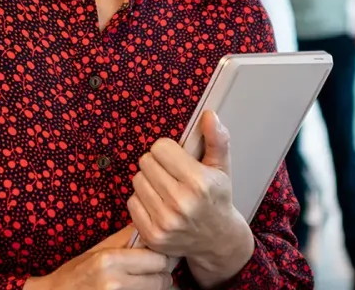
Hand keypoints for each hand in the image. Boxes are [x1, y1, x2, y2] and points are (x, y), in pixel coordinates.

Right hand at [24, 226, 170, 289]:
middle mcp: (115, 282)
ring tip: (145, 279)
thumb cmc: (75, 273)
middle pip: (162, 278)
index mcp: (110, 260)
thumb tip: (152, 226)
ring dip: (156, 286)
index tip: (160, 253)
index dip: (163, 255)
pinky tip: (139, 287)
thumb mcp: (98, 251)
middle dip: (162, 274)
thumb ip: (126, 238)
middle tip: (155, 270)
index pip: (158, 258)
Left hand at [129, 112, 253, 283]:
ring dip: (148, 181)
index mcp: (199, 182)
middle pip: (146, 162)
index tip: (177, 159)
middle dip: (157, 164)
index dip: (168, 150)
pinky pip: (132, 202)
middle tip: (171, 174)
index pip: (160, 147)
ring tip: (165, 189)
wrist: (217, 240)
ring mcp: (165, 221)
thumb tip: (208, 115)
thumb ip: (216, 139)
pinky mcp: (153, 235)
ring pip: (137, 181)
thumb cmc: (217, 199)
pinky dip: (142, 201)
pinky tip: (158, 204)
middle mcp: (181, 203)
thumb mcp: (222, 167)